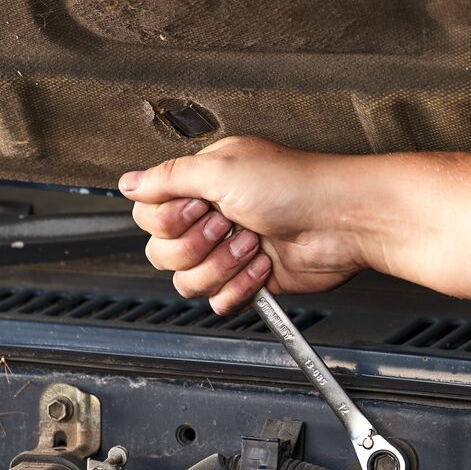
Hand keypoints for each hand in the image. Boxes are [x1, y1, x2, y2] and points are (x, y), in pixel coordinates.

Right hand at [119, 137, 371, 314]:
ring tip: (253, 244)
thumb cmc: (297, 184)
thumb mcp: (223, 168)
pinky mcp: (248, 280)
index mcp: (201, 184)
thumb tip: (127, 182)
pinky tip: (263, 267)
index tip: (200, 206)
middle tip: (229, 224)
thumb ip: (168, 177)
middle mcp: (211, 216)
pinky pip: (217, 301)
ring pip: (187, 281)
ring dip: (221, 265)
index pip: (149, 214)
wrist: (343, 221)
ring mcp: (228, 250)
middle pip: (161, 253)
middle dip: (197, 244)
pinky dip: (239, 288)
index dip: (169, 219)